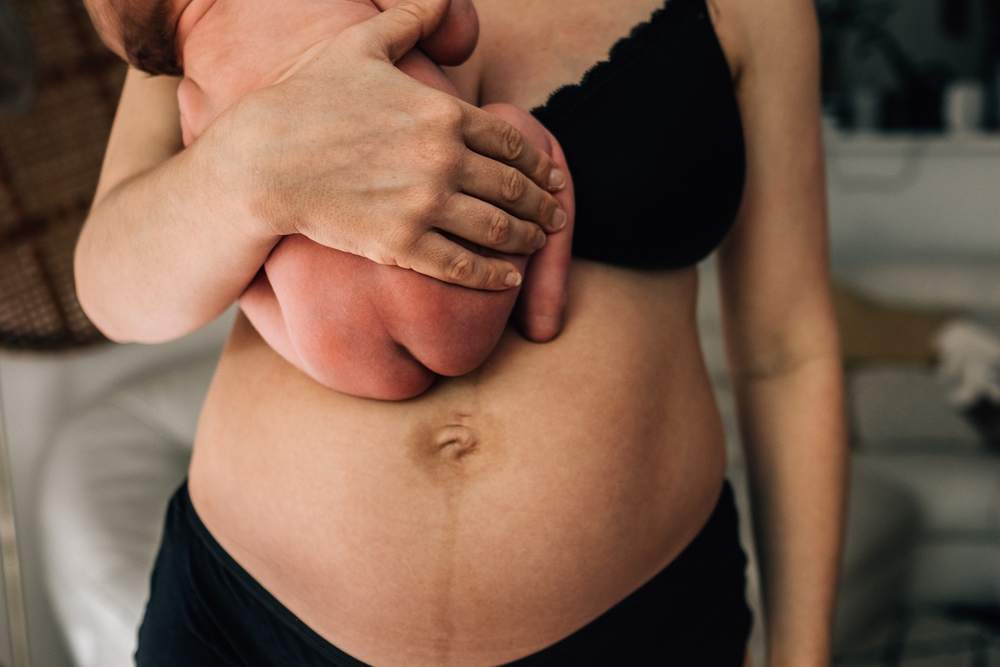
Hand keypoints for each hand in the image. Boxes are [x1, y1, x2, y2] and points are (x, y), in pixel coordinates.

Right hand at [215, 0, 567, 290]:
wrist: (261, 161)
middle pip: (514, 188)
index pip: (512, 142)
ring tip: (539, 244)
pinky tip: (509, 277)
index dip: (540, 163)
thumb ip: (408, 20)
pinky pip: (463, 266)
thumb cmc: (307, 99)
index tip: (554, 177)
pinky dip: (494, 275)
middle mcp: (443, 159)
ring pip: (497, 228)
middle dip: (543, 204)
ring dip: (528, 239)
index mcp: (442, 113)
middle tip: (558, 216)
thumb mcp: (359, 45)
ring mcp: (424, 205)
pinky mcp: (401, 246)